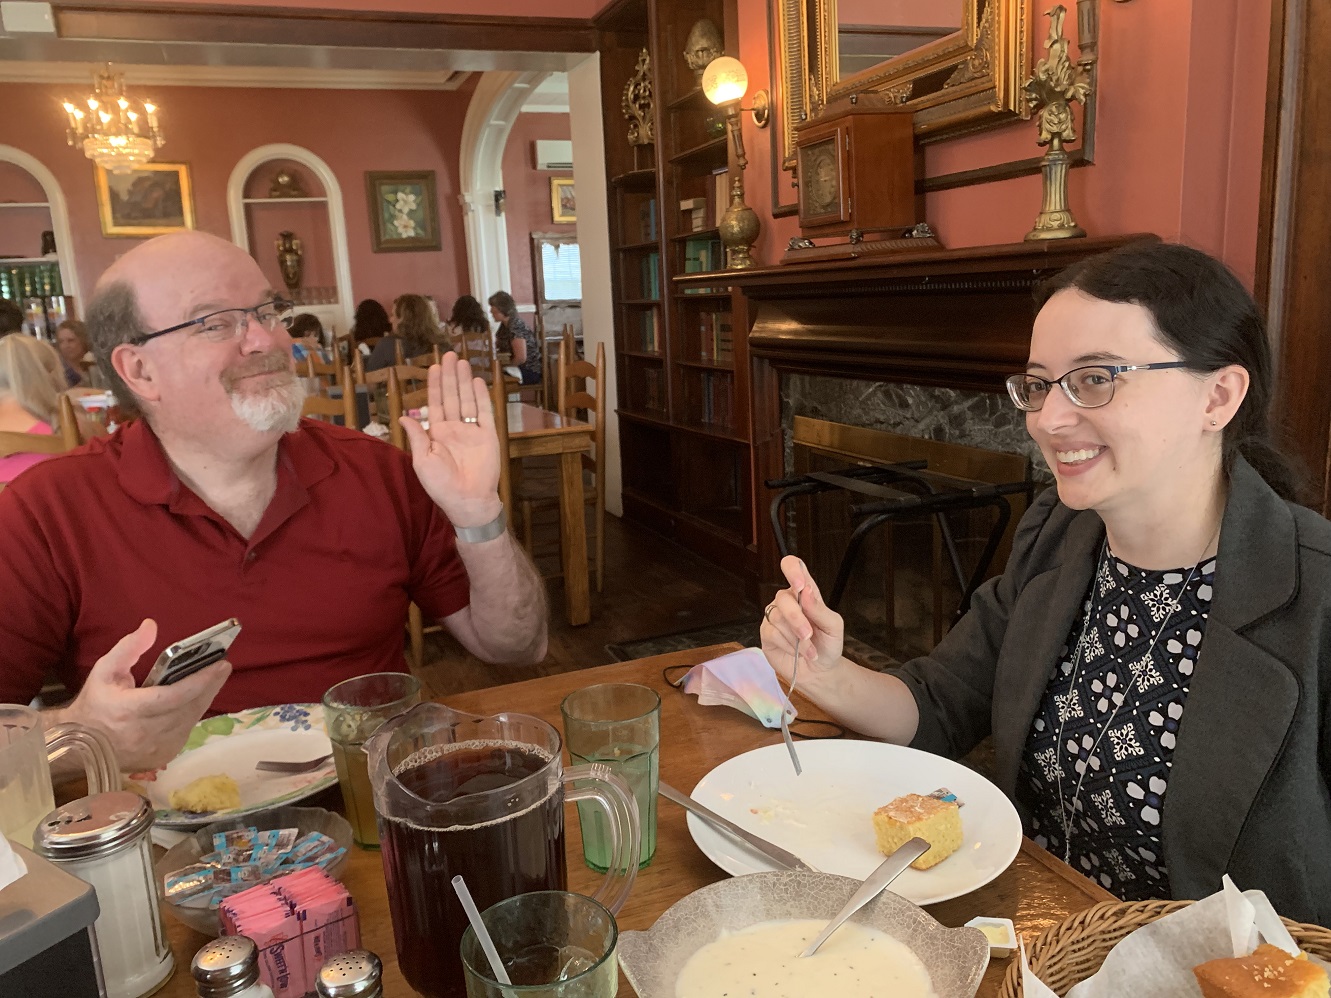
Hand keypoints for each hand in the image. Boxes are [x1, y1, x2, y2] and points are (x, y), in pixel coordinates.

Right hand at [56, 619, 230, 772]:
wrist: (81, 748)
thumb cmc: (96, 703)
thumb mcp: (105, 671)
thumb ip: (129, 648)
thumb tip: (151, 626)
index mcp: (129, 711)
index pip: (174, 696)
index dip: (200, 681)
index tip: (221, 664)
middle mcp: (146, 734)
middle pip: (189, 707)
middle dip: (210, 685)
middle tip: (223, 666)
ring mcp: (156, 750)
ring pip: (191, 719)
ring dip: (205, 698)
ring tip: (214, 678)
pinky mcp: (163, 757)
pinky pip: (186, 731)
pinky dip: (193, 714)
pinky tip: (197, 699)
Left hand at [399, 353, 502, 527]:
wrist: (468, 500)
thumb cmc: (441, 485)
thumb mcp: (422, 460)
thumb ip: (417, 436)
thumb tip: (403, 416)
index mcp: (437, 433)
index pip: (436, 403)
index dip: (435, 385)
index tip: (434, 367)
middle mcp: (455, 428)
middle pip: (452, 396)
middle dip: (450, 376)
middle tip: (449, 355)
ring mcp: (472, 431)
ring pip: (467, 400)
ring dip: (464, 381)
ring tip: (462, 362)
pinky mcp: (488, 436)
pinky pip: (484, 412)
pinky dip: (481, 397)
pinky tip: (476, 381)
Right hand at [761, 556, 845, 681]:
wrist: (820, 671)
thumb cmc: (828, 645)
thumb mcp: (833, 627)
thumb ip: (820, 609)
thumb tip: (806, 591)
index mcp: (805, 593)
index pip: (793, 567)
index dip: (792, 570)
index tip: (800, 585)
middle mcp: (788, 601)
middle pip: (783, 597)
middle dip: (796, 618)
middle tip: (808, 634)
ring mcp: (775, 617)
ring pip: (777, 617)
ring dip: (795, 636)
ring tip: (809, 650)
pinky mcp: (766, 633)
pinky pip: (771, 633)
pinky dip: (787, 645)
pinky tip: (796, 652)